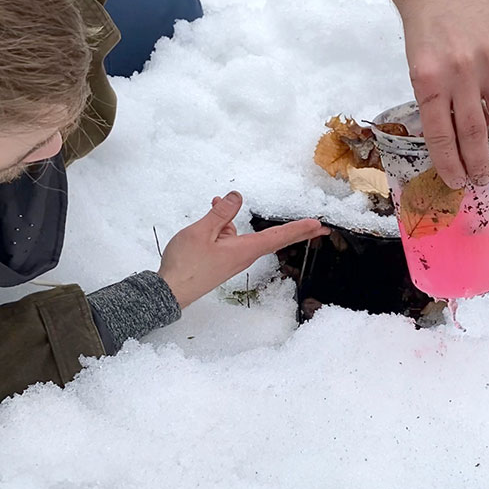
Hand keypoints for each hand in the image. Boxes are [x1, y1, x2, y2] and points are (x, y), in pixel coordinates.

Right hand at [157, 191, 328, 307]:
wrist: (170, 290)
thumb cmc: (186, 264)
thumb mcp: (202, 231)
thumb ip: (221, 213)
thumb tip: (236, 197)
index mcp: (244, 250)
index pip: (277, 237)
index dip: (298, 229)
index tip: (317, 225)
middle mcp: (243, 256)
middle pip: (273, 239)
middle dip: (295, 231)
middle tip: (319, 227)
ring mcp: (233, 259)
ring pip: (243, 234)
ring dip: (233, 219)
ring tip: (214, 203)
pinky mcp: (222, 261)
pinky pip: (230, 239)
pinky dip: (223, 226)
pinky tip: (210, 215)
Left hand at [387, 0, 488, 187]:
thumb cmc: (426, 30)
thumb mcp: (419, 68)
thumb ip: (437, 100)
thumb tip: (457, 140)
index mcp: (429, 81)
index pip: (441, 136)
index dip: (450, 164)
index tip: (457, 181)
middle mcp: (460, 73)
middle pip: (474, 133)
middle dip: (478, 163)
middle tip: (481, 178)